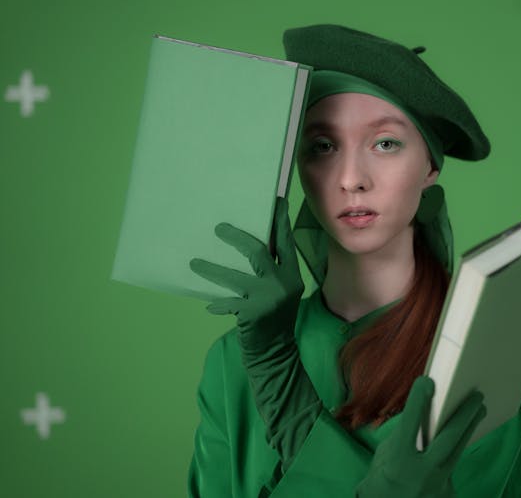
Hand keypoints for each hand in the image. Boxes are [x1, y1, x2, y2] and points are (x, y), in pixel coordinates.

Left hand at [191, 197, 318, 470]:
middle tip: (217, 227)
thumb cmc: (274, 321)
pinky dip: (217, 303)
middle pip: (257, 251)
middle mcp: (283, 283)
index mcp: (292, 275)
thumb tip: (251, 246)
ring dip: (211, 268)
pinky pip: (228, 302)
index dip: (279, 221)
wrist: (276, 355)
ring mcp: (268, 298)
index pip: (285, 241)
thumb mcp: (280, 293)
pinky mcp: (253, 313)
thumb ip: (272, 272)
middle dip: (236, 236)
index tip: (275, 200)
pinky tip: (207, 305)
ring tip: (194, 262)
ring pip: (235, 275)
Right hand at [357, 376, 485, 497]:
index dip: (417, 401)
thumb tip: (422, 416)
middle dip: (465, 414)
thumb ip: (403, 437)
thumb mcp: (385, 457)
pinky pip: (453, 467)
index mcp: (399, 462)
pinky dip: (454, 452)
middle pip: (449, 438)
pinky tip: (461, 439)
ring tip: (480, 411)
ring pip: (459, 451)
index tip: (426, 381)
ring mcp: (438, 487)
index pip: (409, 425)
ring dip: (470, 429)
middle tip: (477, 396)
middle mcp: (421, 474)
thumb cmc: (381, 482)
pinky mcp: (448, 494)